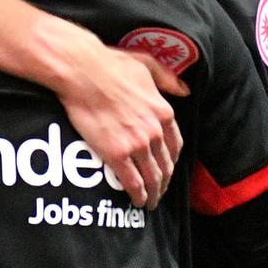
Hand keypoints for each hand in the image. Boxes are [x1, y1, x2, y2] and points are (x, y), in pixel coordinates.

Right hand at [58, 46, 187, 210]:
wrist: (82, 72)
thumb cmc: (111, 64)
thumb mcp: (147, 65)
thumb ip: (168, 80)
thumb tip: (185, 91)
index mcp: (163, 111)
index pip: (175, 145)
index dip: (172, 161)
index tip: (168, 168)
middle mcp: (154, 131)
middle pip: (165, 165)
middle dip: (164, 182)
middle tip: (160, 191)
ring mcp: (137, 144)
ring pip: (152, 177)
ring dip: (154, 193)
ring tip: (149, 202)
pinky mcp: (116, 154)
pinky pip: (132, 182)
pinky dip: (138, 195)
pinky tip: (138, 201)